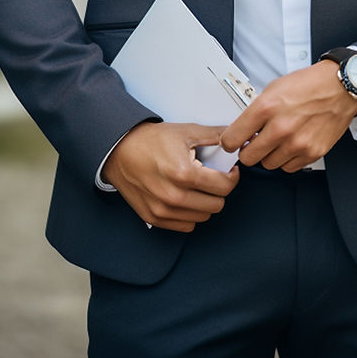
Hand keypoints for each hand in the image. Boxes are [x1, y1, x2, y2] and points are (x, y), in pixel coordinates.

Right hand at [102, 122, 239, 230]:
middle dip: (219, 190)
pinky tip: (186, 197)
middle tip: (214, 178)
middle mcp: (173, 196)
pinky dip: (190, 214)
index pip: (224, 187)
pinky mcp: (154, 219)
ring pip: (203, 217)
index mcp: (184, 173)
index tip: (229, 172)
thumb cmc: (151, 141)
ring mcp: (163, 210)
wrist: (121, 151)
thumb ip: (215, 136)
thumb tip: (235, 139)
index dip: (232, 177)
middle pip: (217, 205)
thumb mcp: (186, 131)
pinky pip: (186, 226)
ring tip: (198, 186)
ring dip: (205, 203)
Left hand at [219, 61, 356, 172]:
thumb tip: (242, 128)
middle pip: (248, 157)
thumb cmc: (308, 84)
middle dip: (248, 150)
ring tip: (278, 140)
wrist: (340, 87)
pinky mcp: (312, 153)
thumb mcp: (274, 88)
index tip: (231, 142)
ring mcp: (297, 143)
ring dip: (270, 155)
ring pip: (268, 164)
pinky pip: (289, 167)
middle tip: (254, 142)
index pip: (232, 138)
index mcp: (266, 107)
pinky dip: (288, 159)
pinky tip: (292, 144)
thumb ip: (256, 110)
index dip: (229, 141)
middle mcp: (281, 127)